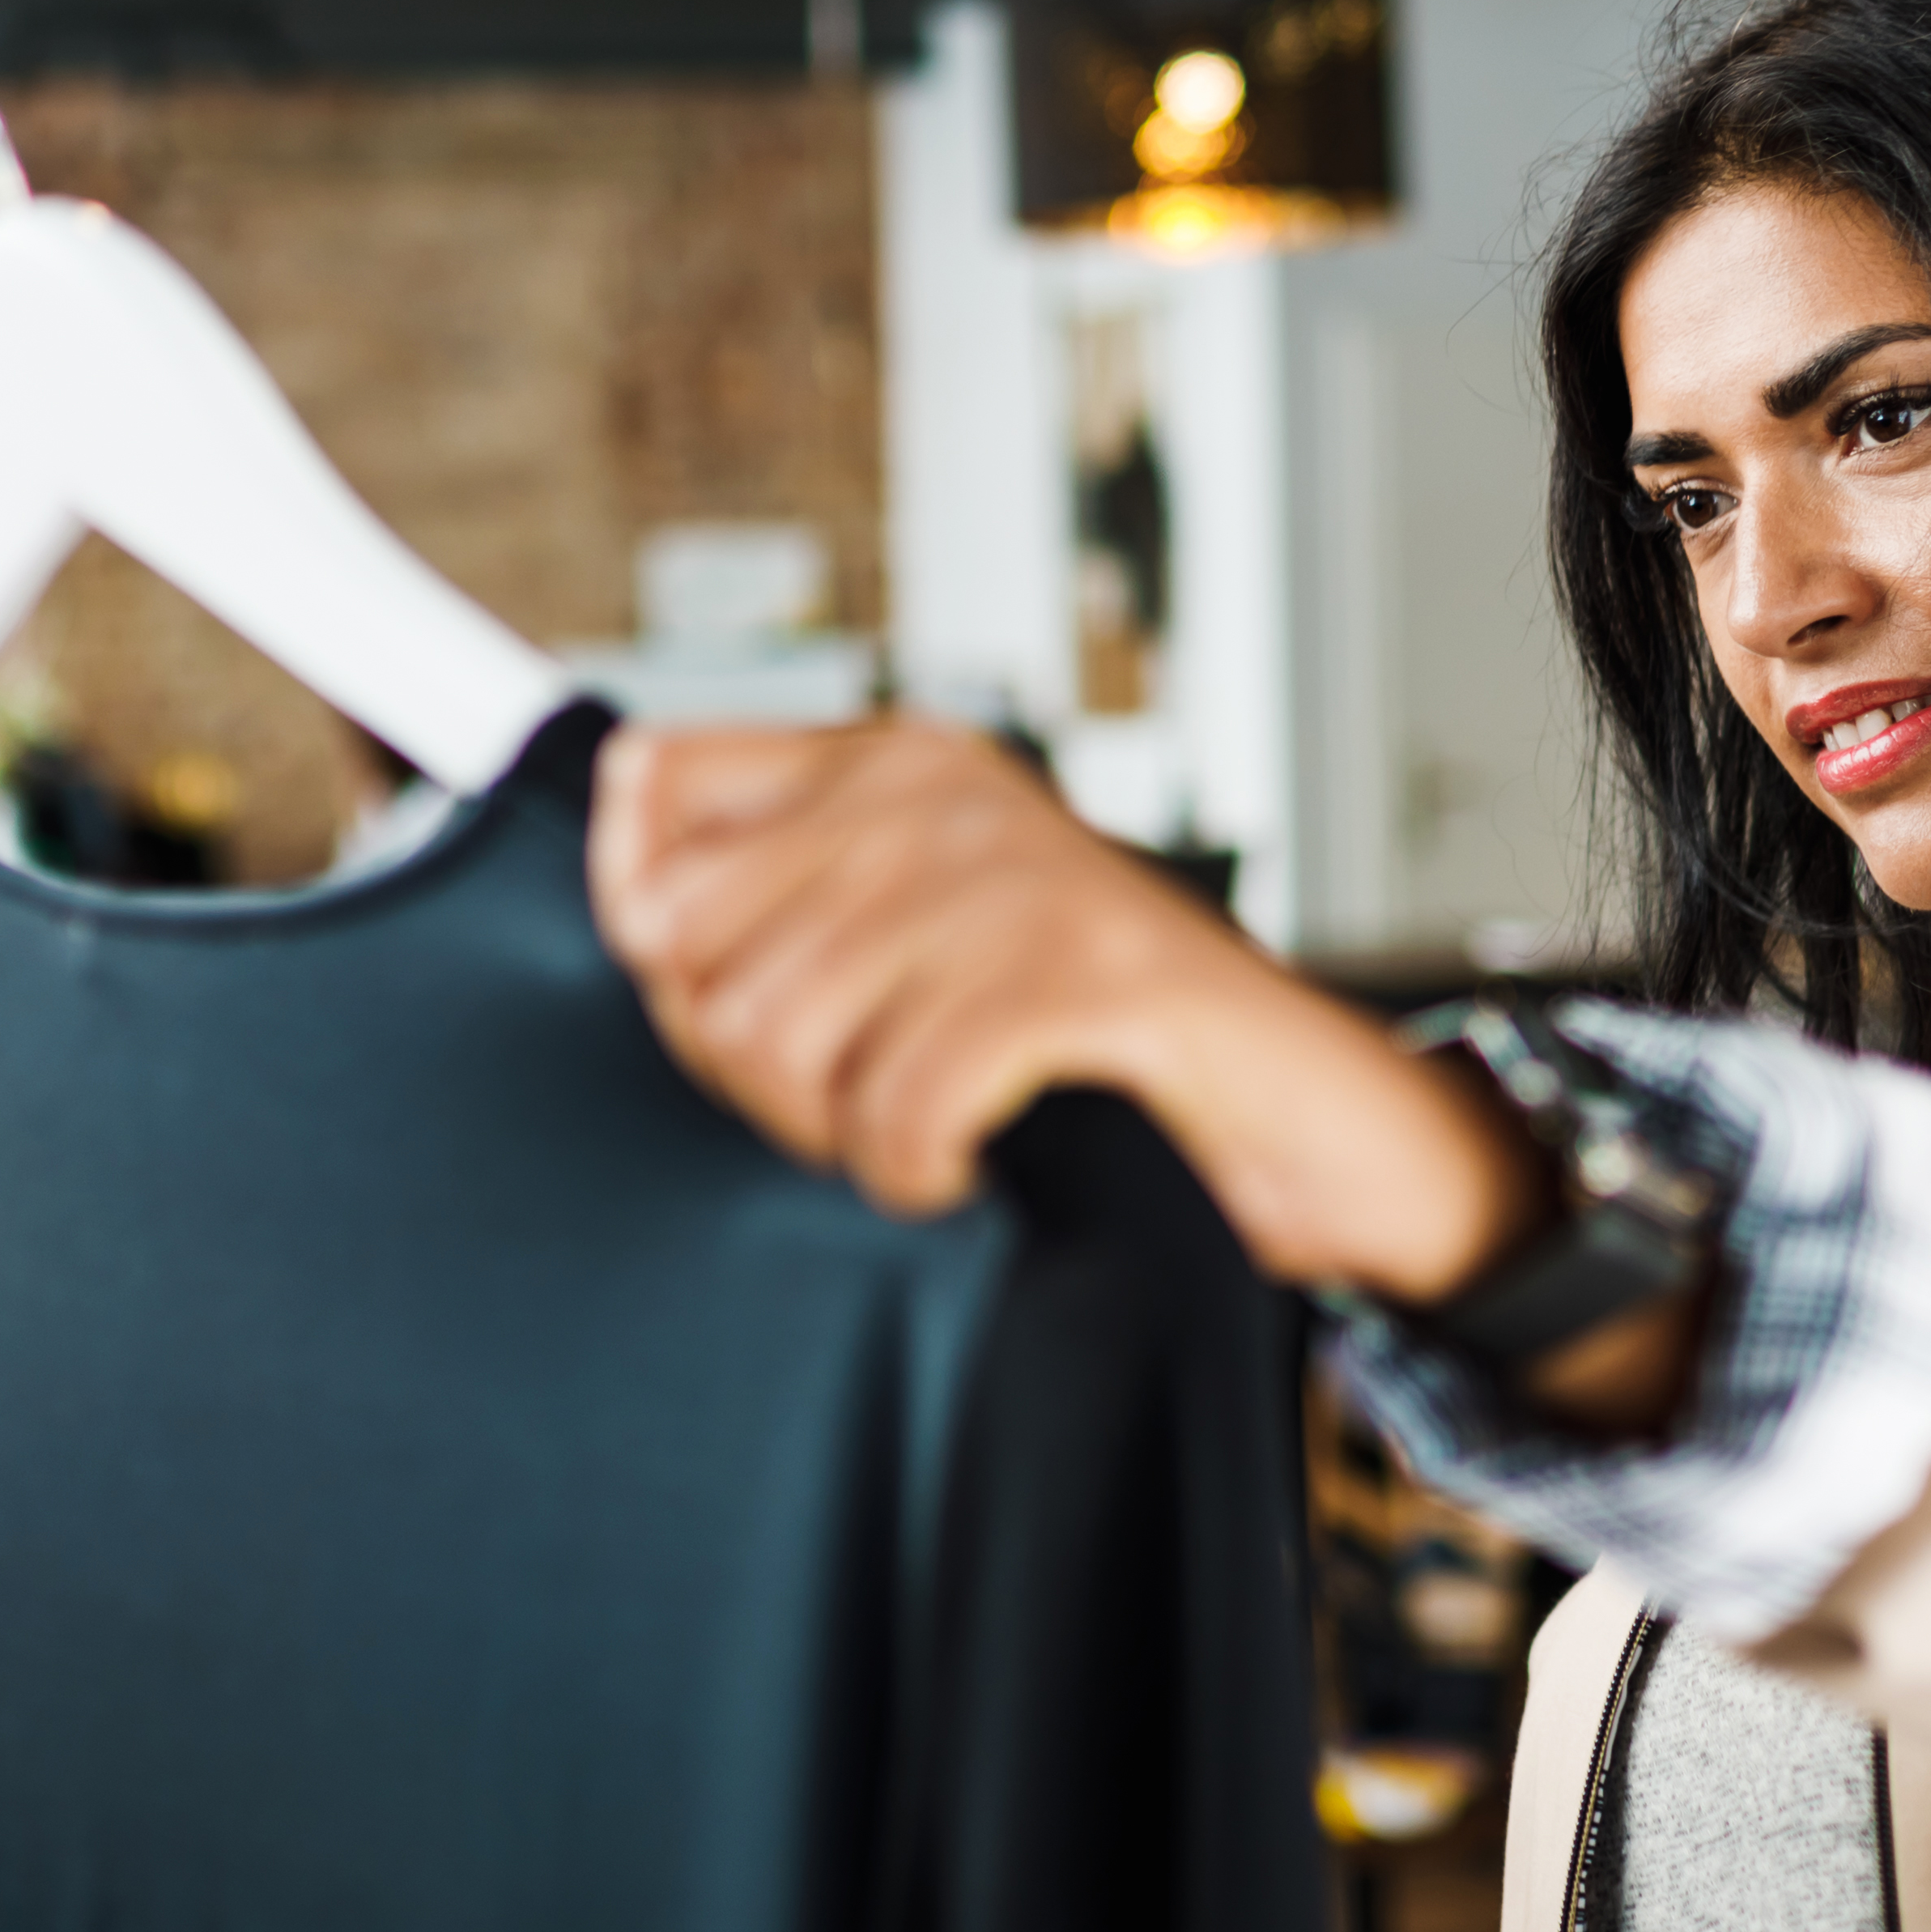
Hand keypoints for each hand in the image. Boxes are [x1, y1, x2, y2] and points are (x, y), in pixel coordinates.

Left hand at [587, 719, 1538, 1297]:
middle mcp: (941, 793)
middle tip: (840, 1099)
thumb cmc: (1096, 1040)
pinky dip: (912, 1168)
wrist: (1302, 1110)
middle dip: (737, 1062)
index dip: (648, 923)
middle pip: (687, 939)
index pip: (650, 786)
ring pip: (775, 1029)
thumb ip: (783, 902)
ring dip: (827, 1128)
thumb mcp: (924, 937)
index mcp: (891, 762)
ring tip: (904, 1132)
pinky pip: (901, 1097)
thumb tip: (628, 901)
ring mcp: (1017, 876)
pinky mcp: (1084, 974)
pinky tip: (955, 1168)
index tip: (729, 996)